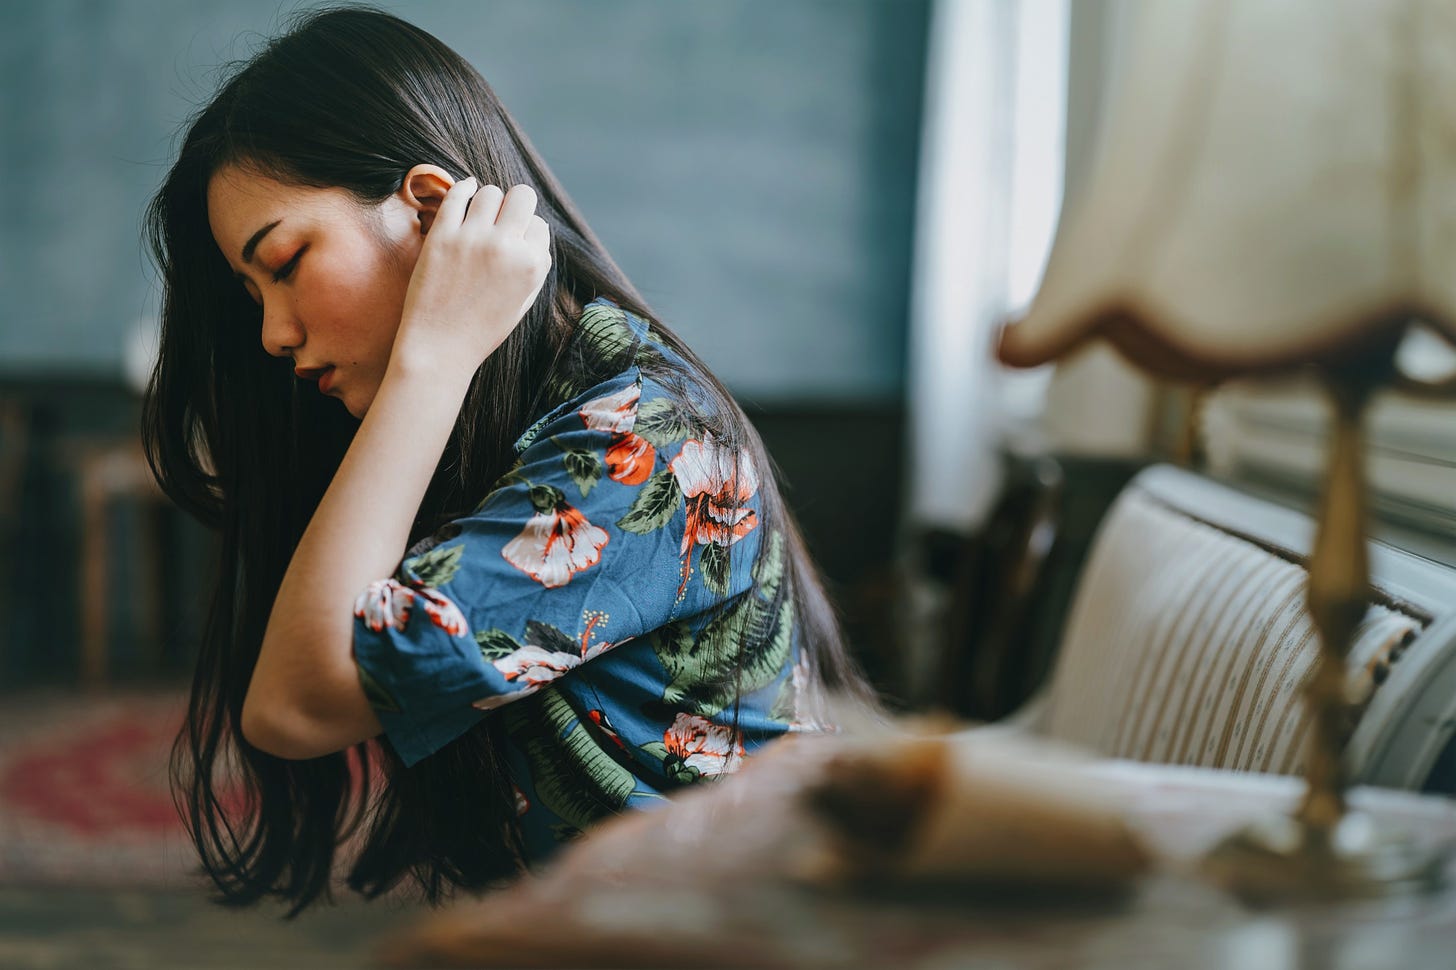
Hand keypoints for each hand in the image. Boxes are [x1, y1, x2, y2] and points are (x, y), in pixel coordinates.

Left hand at [391, 178, 551, 380]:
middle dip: (516, 203)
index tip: (514, 242)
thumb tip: (536, 224)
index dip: (528, 231)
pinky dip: (464, 188)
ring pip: (490, 192)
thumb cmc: (482, 329)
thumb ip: (535, 264)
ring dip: (488, 200)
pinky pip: (457, 194)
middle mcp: (506, 248)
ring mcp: (472, 240)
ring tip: (480, 216)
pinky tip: (465, 191)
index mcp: (531, 266)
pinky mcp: (442, 237)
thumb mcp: (523, 300)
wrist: (439, 348)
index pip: (539, 225)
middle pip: (522, 196)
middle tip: (503, 218)